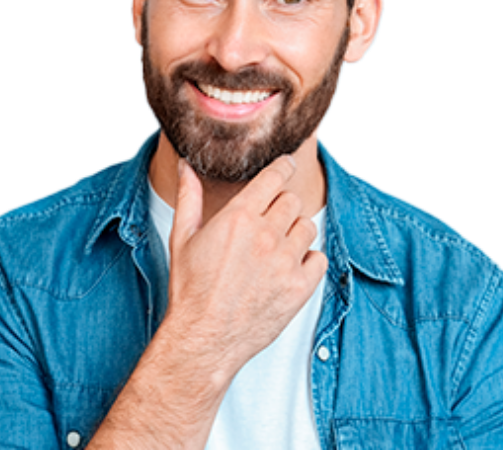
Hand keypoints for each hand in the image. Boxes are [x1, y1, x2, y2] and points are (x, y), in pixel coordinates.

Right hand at [163, 155, 327, 381]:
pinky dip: (308, 260)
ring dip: (295, 232)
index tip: (286, 165)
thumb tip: (185, 166)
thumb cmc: (190, 290)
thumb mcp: (182, 238)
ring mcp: (285, 262)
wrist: (204, 338)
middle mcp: (266, 235)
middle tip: (270, 221)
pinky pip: (319, 258)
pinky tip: (289, 268)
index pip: (274, 176)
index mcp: (239, 217)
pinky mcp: (299, 287)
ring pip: (307, 226)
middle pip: (292, 200)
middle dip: (282, 205)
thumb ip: (188, 197)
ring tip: (276, 248)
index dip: (283, 166)